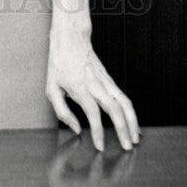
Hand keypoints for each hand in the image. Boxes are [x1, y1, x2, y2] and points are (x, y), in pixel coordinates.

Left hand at [46, 21, 139, 152]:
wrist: (71, 39)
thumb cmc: (59, 63)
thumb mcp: (51, 88)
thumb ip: (62, 112)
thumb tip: (77, 129)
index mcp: (80, 88)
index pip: (93, 113)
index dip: (98, 132)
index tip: (100, 146)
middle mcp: (95, 85)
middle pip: (114, 109)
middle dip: (123, 130)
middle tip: (127, 148)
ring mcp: (105, 81)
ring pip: (124, 103)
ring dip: (132, 122)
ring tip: (135, 139)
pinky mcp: (110, 80)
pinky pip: (124, 97)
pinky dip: (131, 112)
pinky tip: (132, 123)